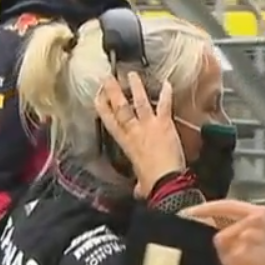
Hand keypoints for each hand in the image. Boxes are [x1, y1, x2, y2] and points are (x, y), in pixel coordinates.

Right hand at [93, 73, 185, 195]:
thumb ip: (139, 183)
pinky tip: (167, 82)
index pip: (109, 121)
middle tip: (107, 77)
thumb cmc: (151, 184)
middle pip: (120, 107)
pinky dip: (166, 93)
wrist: (166, 181)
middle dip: (113, 91)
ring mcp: (149, 125)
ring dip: (135, 86)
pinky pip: (164, 105)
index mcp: (125, 143)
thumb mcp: (140, 184)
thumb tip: (139, 190)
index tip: (97, 96)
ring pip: (139, 101)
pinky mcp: (164, 124)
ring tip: (131, 73)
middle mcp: (134, 131)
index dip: (102, 107)